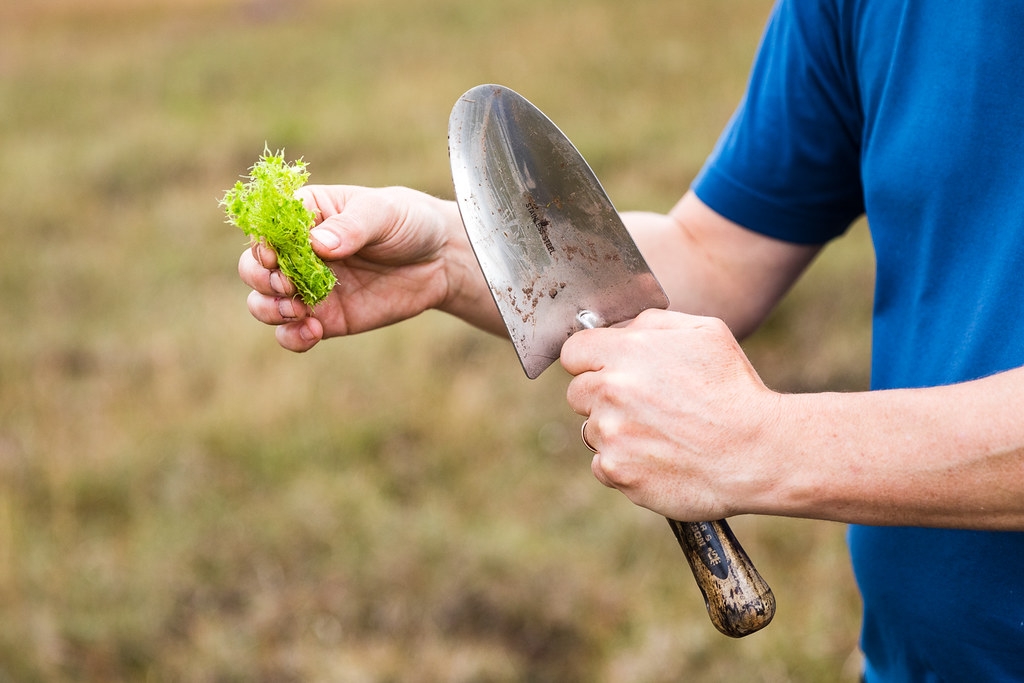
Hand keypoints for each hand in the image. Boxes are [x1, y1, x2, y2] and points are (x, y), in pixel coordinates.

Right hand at [238, 185, 494, 350]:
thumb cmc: (408, 222)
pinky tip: (312, 331)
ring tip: (297, 310)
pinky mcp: (325, 318)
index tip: (274, 256)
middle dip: (260, 278)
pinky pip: (292, 333)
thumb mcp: (384, 213)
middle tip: (286, 284)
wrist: (440, 260)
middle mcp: (297, 251)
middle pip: (253, 267)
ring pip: (264, 302)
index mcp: (305, 214)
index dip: (261, 243)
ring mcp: (308, 287)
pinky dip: (292, 337)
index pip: (266, 226)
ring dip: (268, 309)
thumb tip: (318, 243)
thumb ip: (353, 226)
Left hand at [560, 309, 782, 520]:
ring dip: (615, 432)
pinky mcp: (617, 471)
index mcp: (626, 352)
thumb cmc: (734, 389)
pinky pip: (602, 465)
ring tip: (661, 434)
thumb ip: (652, 323)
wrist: (756, 452)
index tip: (606, 370)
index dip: (590, 361)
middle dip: (602, 397)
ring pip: (591, 430)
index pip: (573, 352)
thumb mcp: (705, 333)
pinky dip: (624, 464)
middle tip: (643, 406)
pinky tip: (658, 459)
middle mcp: (610, 391)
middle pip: (577, 393)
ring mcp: (611, 434)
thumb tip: (620, 330)